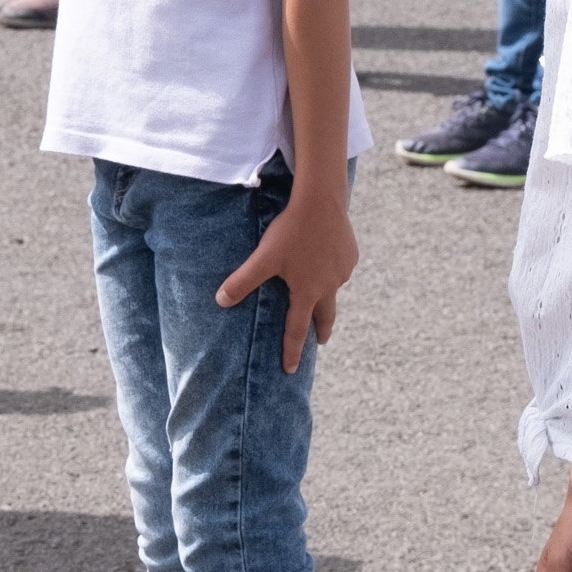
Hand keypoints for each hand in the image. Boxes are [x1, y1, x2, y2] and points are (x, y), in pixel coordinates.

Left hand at [215, 192, 356, 373]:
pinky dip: (332, 269)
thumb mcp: (263, 258)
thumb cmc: (291, 231)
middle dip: (321, 330)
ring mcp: (342, 270)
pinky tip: (323, 256)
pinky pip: (340, 267)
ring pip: (333, 288)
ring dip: (326, 294)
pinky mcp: (350, 254)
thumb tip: (220, 301)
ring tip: (318, 290)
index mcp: (307, 292)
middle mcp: (329, 286)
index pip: (297, 330)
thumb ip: (242, 281)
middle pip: (326, 316)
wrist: (321, 201)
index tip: (290, 371)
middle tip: (320, 341)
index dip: (292, 352)